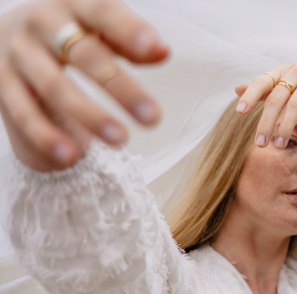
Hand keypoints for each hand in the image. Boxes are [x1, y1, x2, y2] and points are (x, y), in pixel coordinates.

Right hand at [0, 0, 168, 168]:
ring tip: (121, 140)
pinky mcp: (2, 85)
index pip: (102, 11)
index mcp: (72, 5)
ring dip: (89, 116)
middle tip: (153, 117)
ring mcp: (20, 55)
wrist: (3, 34)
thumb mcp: (95, 29)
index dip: (127, 29)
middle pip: (84, 55)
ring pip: (54, 87)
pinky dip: (47, 136)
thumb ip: (127, 41)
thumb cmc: (65, 33)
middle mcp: (42, 24)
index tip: (153, 48)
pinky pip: (24, 114)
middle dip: (119, 87)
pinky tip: (71, 157)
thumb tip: (162, 51)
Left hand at [235, 57, 296, 146]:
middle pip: (277, 99)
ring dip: (286, 127)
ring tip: (280, 146)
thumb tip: (236, 89)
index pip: (262, 82)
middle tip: (259, 144)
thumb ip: (263, 88)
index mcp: (282, 72)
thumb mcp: (285, 81)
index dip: (250, 96)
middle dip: (267, 122)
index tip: (239, 112)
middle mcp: (296, 72)